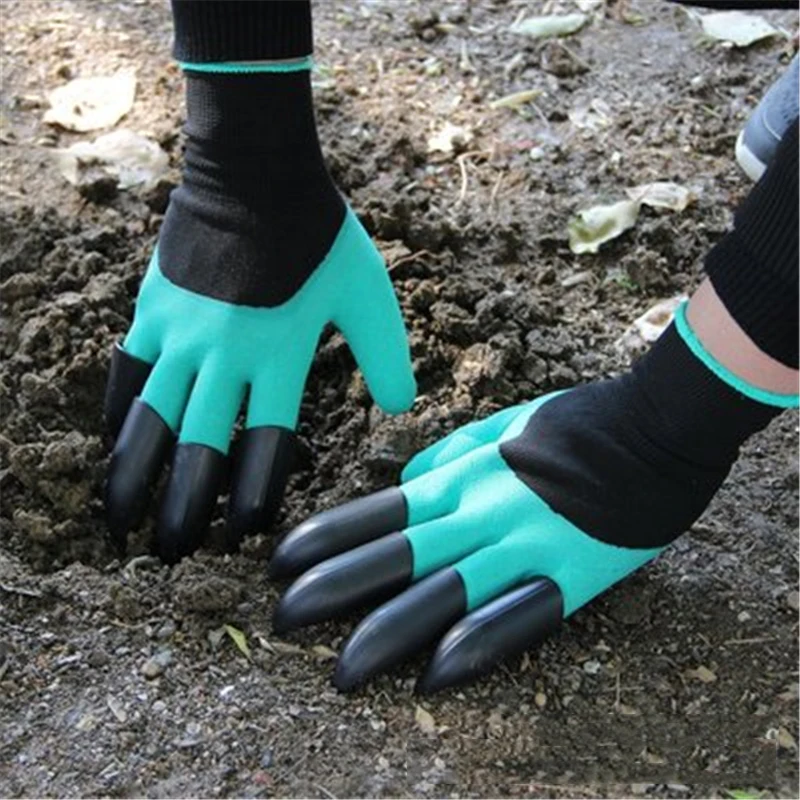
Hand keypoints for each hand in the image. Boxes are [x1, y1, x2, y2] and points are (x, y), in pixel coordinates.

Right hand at [103, 68, 415, 562]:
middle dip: (185, 507)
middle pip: (200, 447)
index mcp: (281, 357)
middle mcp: (226, 357)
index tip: (243, 534)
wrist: (256, 174)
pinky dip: (119, 411)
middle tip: (174, 553)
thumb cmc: (319, 233)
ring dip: (135, 475)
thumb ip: (386, 355)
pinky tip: (112, 443)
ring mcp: (182, 335)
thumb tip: (403, 409)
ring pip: (151, 419)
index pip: (266, 445)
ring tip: (121, 521)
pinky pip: (128, 372)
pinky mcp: (153, 310)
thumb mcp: (367, 295)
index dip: (253, 495)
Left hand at [270, 319, 776, 691]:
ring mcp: (523, 544)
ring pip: (441, 591)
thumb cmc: (571, 424)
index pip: (378, 512)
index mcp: (461, 476)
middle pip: (393, 555)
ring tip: (342, 671)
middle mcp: (479, 511)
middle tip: (282, 620)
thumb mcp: (498, 425)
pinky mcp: (568, 576)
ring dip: (386, 632)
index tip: (281, 565)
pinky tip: (434, 675)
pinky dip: (473, 644)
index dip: (327, 540)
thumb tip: (406, 481)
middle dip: (333, 589)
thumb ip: (447, 456)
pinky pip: (513, 616)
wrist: (650, 429)